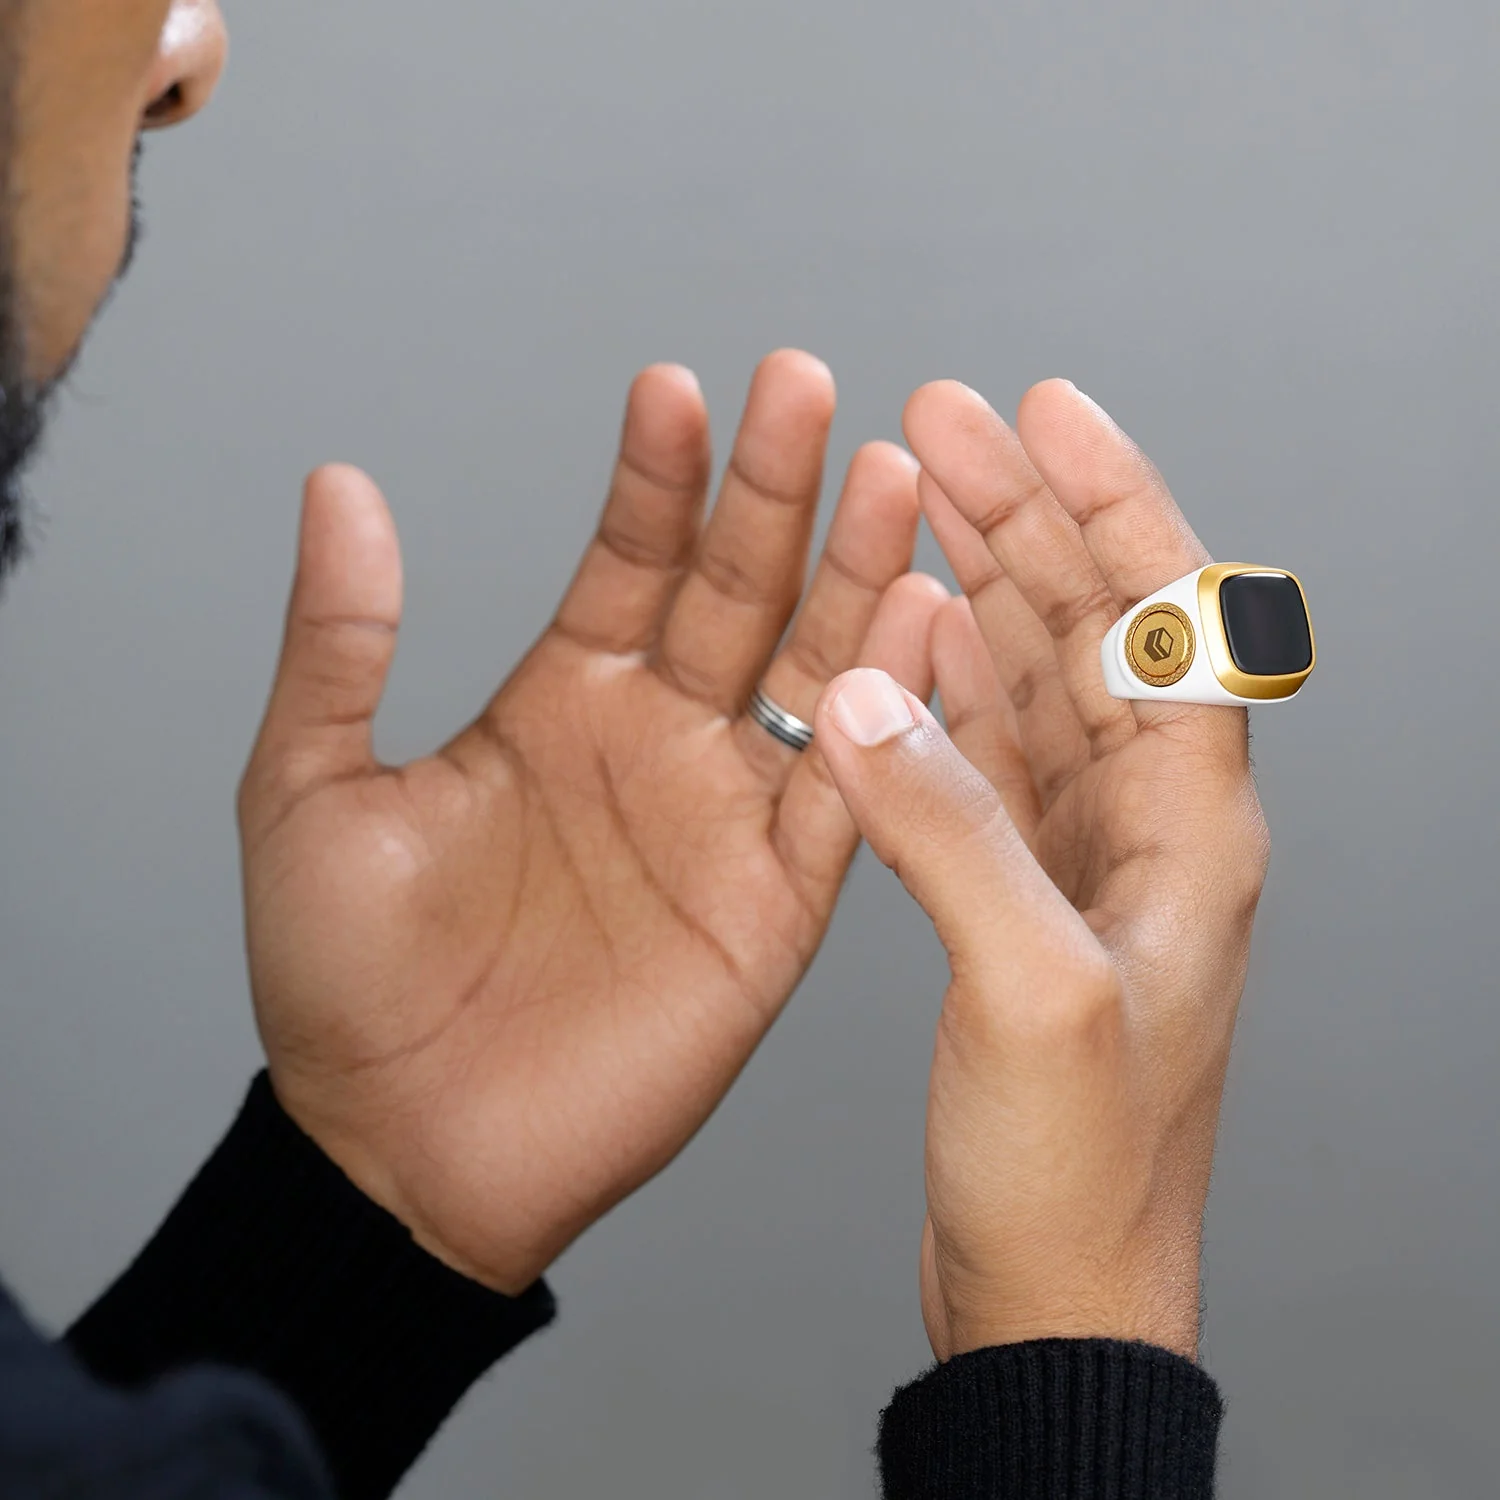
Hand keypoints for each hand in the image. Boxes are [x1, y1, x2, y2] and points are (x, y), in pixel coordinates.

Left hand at [238, 351, 947, 1292]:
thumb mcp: (312, 792)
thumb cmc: (344, 987)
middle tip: (804, 389)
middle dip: (773, 493)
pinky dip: (892, 716)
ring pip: (815, 675)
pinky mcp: (776, 905)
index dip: (655, 476)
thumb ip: (339, 643)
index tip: (674, 389)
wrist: (407, 1154)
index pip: (627, 560)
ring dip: (854, 579)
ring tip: (887, 479)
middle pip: (738, 593)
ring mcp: (726, 818)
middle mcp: (659, 743)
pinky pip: (852, 796)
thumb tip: (339, 484)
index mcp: (560, 703)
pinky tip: (920, 623)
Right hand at [815, 379, 1268, 1361]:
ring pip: (1038, 680)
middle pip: (1097, 627)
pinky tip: (900, 643)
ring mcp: (1083, 863)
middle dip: (1024, 514)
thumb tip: (863, 696)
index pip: (1169, 621)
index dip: (1113, 502)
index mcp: (1191, 835)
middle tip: (946, 422)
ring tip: (918, 498)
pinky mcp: (1022, 902)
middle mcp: (1150, 833)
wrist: (1055, 1295)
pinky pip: (988, 755)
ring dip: (980, 584)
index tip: (1044, 411)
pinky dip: (942, 686)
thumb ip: (949, 831)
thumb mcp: (1027, 992)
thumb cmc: (1078, 1177)